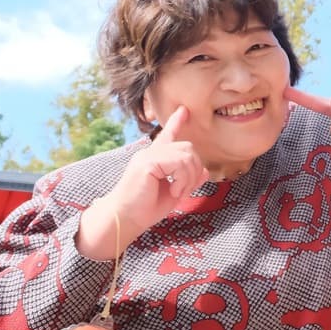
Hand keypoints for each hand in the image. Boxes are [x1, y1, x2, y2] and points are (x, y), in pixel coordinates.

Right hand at [79, 106, 208, 259]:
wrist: (125, 219)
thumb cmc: (145, 209)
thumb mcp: (173, 193)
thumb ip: (188, 181)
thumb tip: (205, 172)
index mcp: (155, 158)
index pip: (167, 135)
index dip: (176, 122)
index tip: (184, 110)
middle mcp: (150, 153)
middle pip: (188, 147)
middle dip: (195, 170)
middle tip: (184, 190)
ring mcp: (148, 156)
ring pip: (187, 156)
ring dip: (188, 178)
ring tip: (177, 192)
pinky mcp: (147, 162)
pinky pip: (179, 164)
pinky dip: (182, 180)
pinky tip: (173, 191)